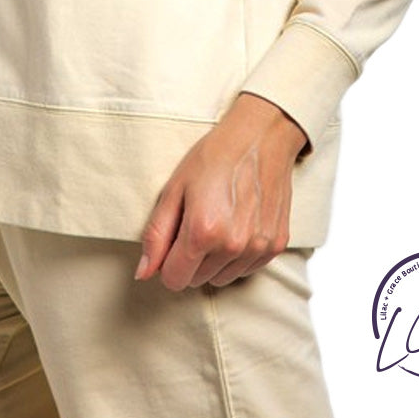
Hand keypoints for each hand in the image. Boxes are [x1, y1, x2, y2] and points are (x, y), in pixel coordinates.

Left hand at [134, 93, 307, 291]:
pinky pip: (246, 270)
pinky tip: (238, 224)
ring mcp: (258, 248)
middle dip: (191, 259)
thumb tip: (143, 273)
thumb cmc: (214, 157)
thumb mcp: (174, 188)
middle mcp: (233, 246)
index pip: (175, 280)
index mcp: (203, 232)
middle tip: (197, 221)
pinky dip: (237, 255)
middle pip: (198, 280)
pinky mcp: (276, 245)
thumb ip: (156, 234)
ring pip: (222, 278)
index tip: (174, 239)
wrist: (260, 137)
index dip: (168, 261)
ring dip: (215, 260)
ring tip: (219, 221)